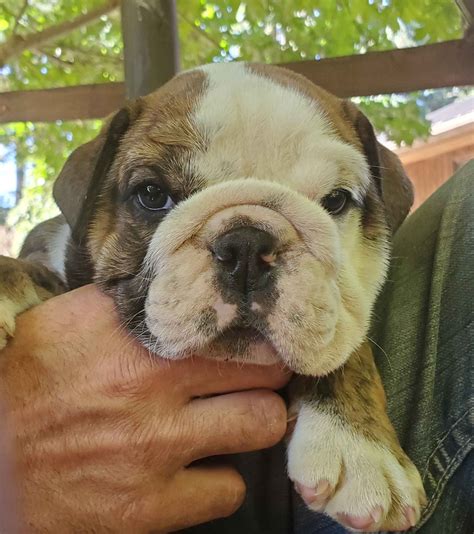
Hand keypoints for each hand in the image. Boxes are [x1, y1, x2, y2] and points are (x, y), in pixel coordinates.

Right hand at [0, 285, 289, 532]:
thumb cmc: (28, 382)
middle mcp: (150, 382)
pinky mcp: (149, 510)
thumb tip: (179, 285)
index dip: (253, 327)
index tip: (259, 334)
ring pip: (263, 423)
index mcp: (132, 331)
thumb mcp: (70, 321)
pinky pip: (227, 490)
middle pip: (264, 366)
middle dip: (267, 371)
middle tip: (258, 376)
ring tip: (235, 419)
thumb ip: (129, 301)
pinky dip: (219, 481)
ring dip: (255, 421)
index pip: (230, 315)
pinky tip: (196, 469)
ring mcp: (155, 448)